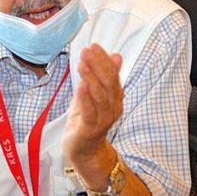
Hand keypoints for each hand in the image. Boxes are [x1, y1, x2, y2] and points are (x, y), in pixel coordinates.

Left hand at [62, 43, 123, 161]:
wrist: (84, 150)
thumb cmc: (87, 119)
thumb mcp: (95, 93)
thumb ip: (104, 76)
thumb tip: (116, 55)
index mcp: (115, 97)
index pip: (112, 75)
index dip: (104, 60)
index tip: (94, 46)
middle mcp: (113, 108)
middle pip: (108, 83)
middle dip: (98, 65)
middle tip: (86, 51)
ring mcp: (103, 120)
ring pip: (100, 96)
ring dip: (91, 78)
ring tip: (82, 64)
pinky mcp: (90, 129)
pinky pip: (89, 112)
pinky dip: (85, 98)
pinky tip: (80, 86)